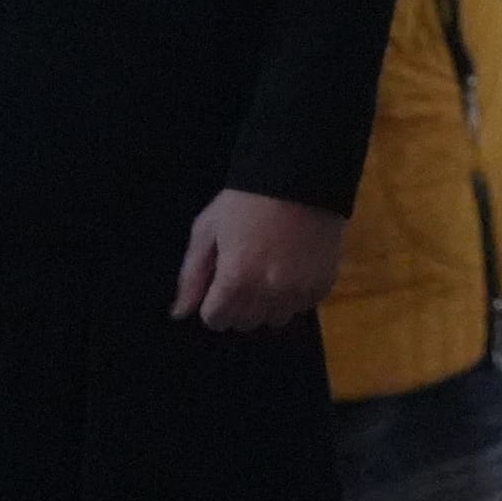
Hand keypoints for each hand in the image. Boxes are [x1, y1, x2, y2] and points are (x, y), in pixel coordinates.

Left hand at [173, 188, 345, 328]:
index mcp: (235, 279)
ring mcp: (298, 292)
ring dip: (267, 303)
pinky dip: (293, 295)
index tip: (221, 280)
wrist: (299, 177)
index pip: (215, 319)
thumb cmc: (245, 201)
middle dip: (238, 303)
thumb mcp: (207, 229)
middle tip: (244, 273)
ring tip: (269, 271)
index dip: (213, 300)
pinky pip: (301, 308)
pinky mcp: (322, 286)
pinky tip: (291, 268)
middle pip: (244, 323)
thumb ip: (191, 275)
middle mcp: (267, 293)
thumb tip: (179, 313)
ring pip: (274, 320)